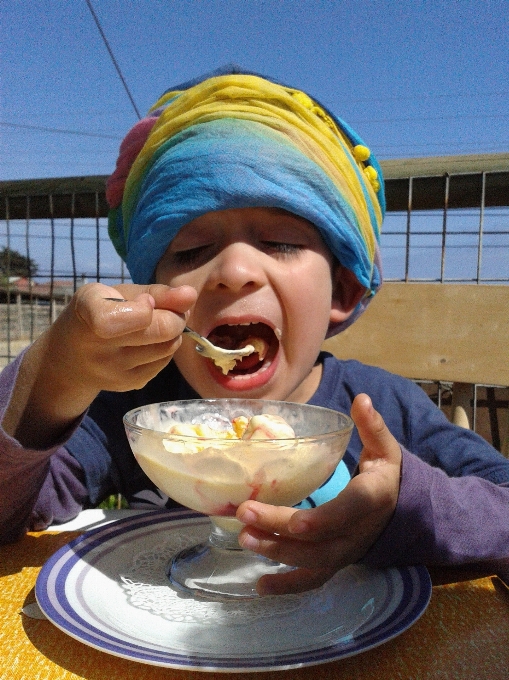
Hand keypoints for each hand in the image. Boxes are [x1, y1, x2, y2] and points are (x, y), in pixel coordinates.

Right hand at [3, 282, 196, 447]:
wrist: (70, 357)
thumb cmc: (96, 312)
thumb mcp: (116, 292)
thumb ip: (156, 292)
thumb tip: (191, 295)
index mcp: (89, 316)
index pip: (122, 319)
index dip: (145, 308)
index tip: (144, 302)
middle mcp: (99, 349)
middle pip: (162, 330)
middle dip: (175, 315)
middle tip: (166, 309)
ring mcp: (116, 372)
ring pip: (169, 346)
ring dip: (172, 332)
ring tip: (155, 324)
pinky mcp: (131, 384)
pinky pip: (165, 361)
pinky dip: (165, 347)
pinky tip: (148, 341)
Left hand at [236, 393, 401, 594]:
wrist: (403, 513)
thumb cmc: (387, 475)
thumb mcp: (386, 448)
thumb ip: (372, 426)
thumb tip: (360, 398)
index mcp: (371, 499)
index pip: (346, 513)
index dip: (321, 520)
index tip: (293, 520)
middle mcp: (358, 532)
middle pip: (319, 540)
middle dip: (280, 530)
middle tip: (245, 514)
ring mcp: (346, 552)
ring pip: (312, 562)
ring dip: (277, 554)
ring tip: (244, 538)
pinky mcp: (335, 562)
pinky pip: (312, 580)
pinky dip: (287, 586)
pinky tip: (259, 586)